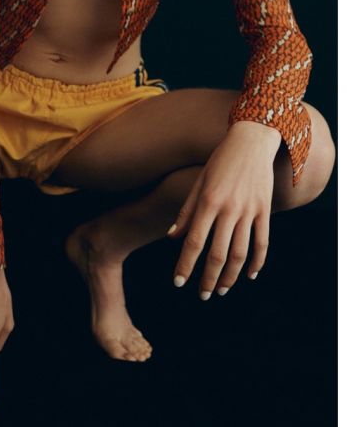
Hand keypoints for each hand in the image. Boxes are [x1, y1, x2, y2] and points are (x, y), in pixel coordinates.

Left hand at [167, 121, 280, 298]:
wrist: (252, 141)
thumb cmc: (220, 160)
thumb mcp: (199, 181)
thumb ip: (186, 210)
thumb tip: (172, 237)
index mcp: (208, 201)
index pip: (194, 242)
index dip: (185, 265)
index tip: (178, 282)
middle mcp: (228, 209)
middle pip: (217, 254)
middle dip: (207, 278)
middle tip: (202, 295)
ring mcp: (249, 211)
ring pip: (240, 254)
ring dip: (230, 276)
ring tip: (221, 290)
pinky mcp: (265, 211)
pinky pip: (262, 243)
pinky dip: (257, 263)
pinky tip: (250, 276)